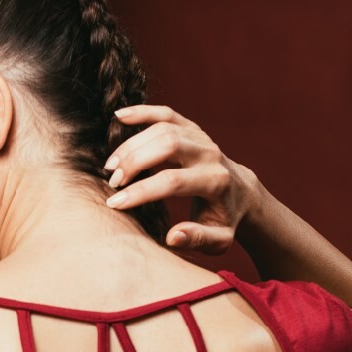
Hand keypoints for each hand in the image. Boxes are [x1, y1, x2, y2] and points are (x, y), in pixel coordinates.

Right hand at [103, 105, 259, 256]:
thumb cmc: (223, 220)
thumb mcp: (219, 239)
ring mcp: (201, 137)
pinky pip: (165, 114)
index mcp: (215, 181)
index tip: (115, 203)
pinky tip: (119, 117)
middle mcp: (210, 154)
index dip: (141, 191)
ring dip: (132, 146)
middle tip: (112, 181)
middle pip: (167, 146)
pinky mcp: (192, 128)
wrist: (240, 193)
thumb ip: (198, 239)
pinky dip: (142, 113)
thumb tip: (172, 236)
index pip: (173, 182)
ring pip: (162, 129)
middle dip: (134, 162)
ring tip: (111, 166)